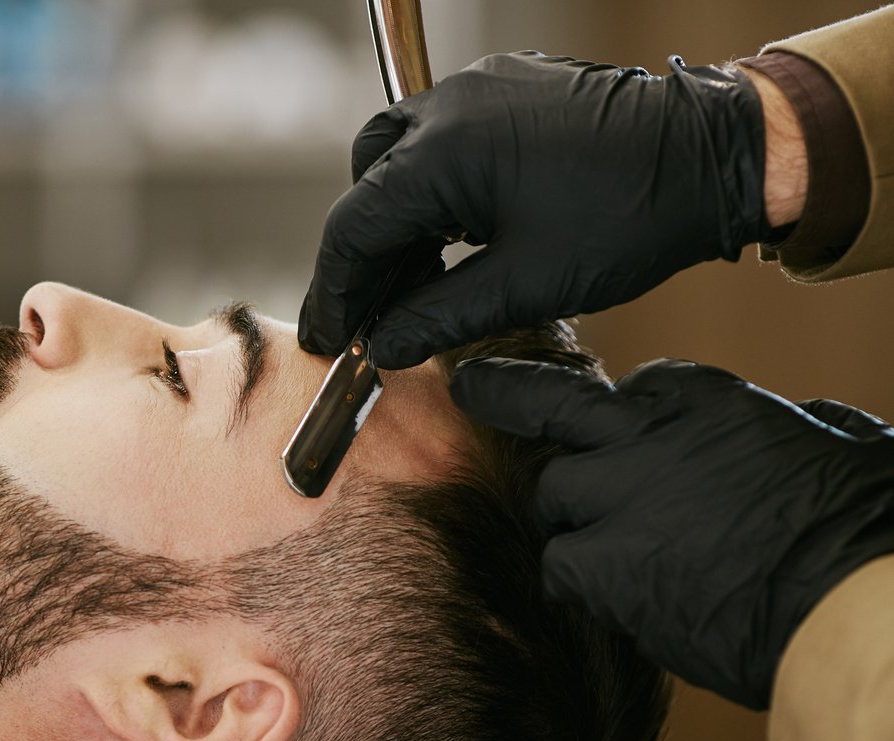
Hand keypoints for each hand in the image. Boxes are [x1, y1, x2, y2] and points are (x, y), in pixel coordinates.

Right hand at [300, 52, 772, 368]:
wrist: (714, 156)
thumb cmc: (629, 217)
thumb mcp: (524, 286)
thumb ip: (437, 319)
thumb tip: (384, 347)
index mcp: (443, 151)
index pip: (353, 227)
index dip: (335, 292)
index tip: (332, 338)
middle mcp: (450, 105)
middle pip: (367, 186)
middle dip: (363, 257)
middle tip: (371, 319)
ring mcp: (480, 88)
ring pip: (399, 157)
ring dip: (398, 222)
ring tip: (415, 287)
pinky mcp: (509, 87)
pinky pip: (444, 137)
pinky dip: (434, 190)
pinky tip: (455, 239)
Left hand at [449, 357, 893, 709]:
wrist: (850, 603)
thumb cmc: (865, 528)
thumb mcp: (844, 446)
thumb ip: (805, 426)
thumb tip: (813, 420)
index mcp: (713, 401)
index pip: (638, 388)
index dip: (627, 419)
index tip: (628, 438)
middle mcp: (652, 437)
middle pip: (554, 410)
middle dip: (510, 396)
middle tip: (471, 387)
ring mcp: (619, 497)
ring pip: (554, 495)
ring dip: (574, 524)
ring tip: (619, 558)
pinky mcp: (602, 564)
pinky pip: (558, 565)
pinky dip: (578, 583)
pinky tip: (616, 600)